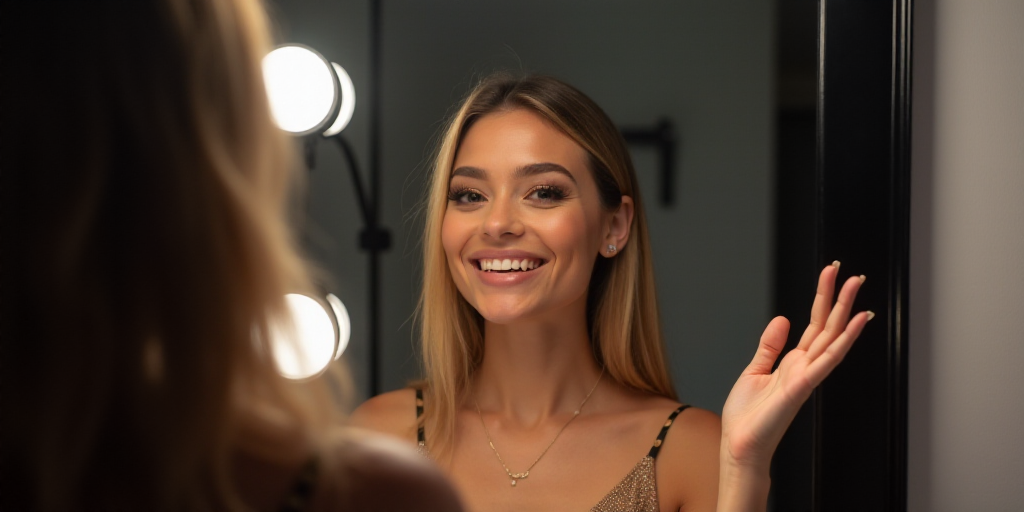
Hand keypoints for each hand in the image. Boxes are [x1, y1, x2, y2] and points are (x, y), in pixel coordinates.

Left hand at [720, 262, 872, 470]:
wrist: (741, 444)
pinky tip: (855, 322)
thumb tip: (782, 319)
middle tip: (852, 274)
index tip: (830, 276)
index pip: (814, 325)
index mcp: (793, 363)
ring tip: (856, 286)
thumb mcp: (754, 371)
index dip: (823, 300)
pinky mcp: (802, 385)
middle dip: (839, 298)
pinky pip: (827, 359)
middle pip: (827, 326)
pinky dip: (843, 340)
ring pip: (832, 337)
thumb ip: (769, 346)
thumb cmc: (748, 416)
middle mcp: (805, 367)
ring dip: (846, 311)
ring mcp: (807, 375)